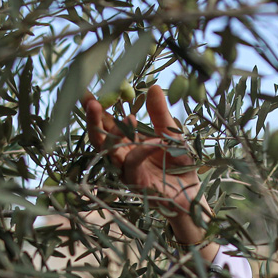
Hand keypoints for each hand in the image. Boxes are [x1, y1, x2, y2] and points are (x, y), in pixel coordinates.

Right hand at [83, 85, 211, 251]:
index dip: (97, 109)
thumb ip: (159, 112)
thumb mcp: (170, 132)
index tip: (86, 92)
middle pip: (100, 138)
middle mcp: (121, 156)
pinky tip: (156, 141)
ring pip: (110, 151)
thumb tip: (152, 86)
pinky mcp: (135, 183)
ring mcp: (126, 170)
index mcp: (126, 142)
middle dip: (94, 120)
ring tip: (122, 116)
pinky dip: (143, 149)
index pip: (107, 124)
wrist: (190, 191)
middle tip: (91, 102)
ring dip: (112, 133)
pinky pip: (133, 163)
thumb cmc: (178, 163)